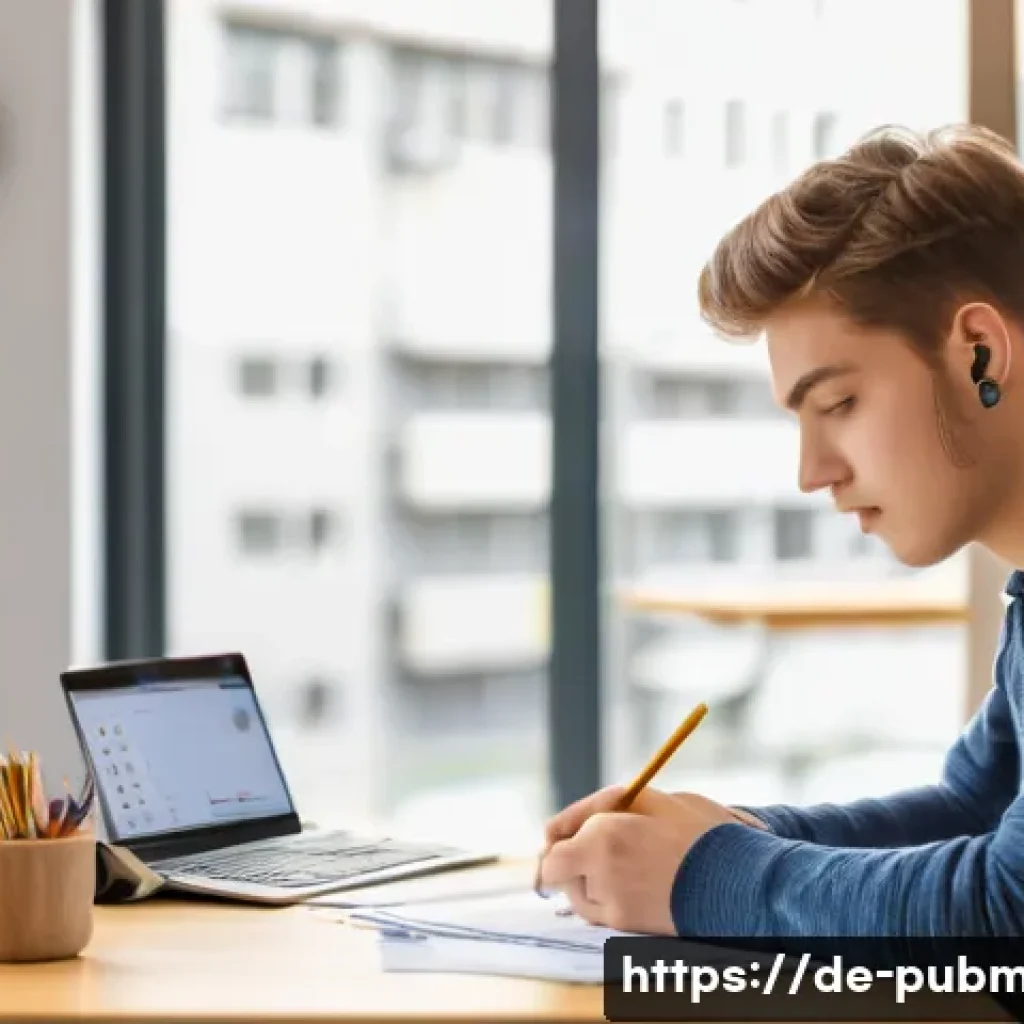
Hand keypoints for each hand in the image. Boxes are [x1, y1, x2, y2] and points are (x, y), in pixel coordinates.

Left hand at [536, 788, 745, 934]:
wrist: (738, 883)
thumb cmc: (700, 834)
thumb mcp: (654, 800)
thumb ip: (605, 805)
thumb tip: (570, 822)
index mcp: (603, 835)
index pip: (553, 842)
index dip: (558, 835)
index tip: (564, 832)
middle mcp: (599, 873)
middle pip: (557, 872)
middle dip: (567, 859)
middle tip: (588, 848)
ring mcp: (612, 905)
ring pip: (576, 895)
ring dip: (584, 880)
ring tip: (619, 865)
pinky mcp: (627, 927)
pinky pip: (599, 912)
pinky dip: (604, 899)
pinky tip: (632, 884)